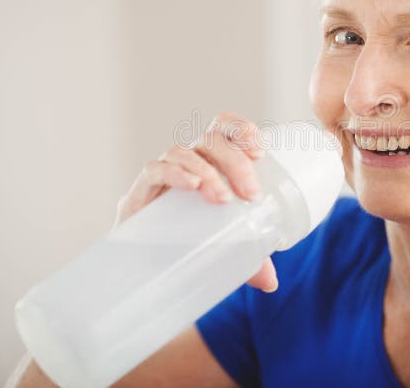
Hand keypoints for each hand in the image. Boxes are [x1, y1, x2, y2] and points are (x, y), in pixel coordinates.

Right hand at [114, 111, 277, 291]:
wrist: (140, 272)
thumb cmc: (188, 246)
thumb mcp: (226, 248)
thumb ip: (249, 260)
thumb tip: (271, 281)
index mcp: (209, 163)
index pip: (223, 128)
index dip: (241, 129)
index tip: (260, 151)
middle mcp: (186, 163)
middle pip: (210, 139)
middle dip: (235, 160)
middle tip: (250, 193)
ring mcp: (161, 176)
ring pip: (183, 151)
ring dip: (207, 171)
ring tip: (223, 198)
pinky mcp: (138, 194)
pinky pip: (155, 170)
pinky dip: (176, 173)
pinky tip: (192, 186)